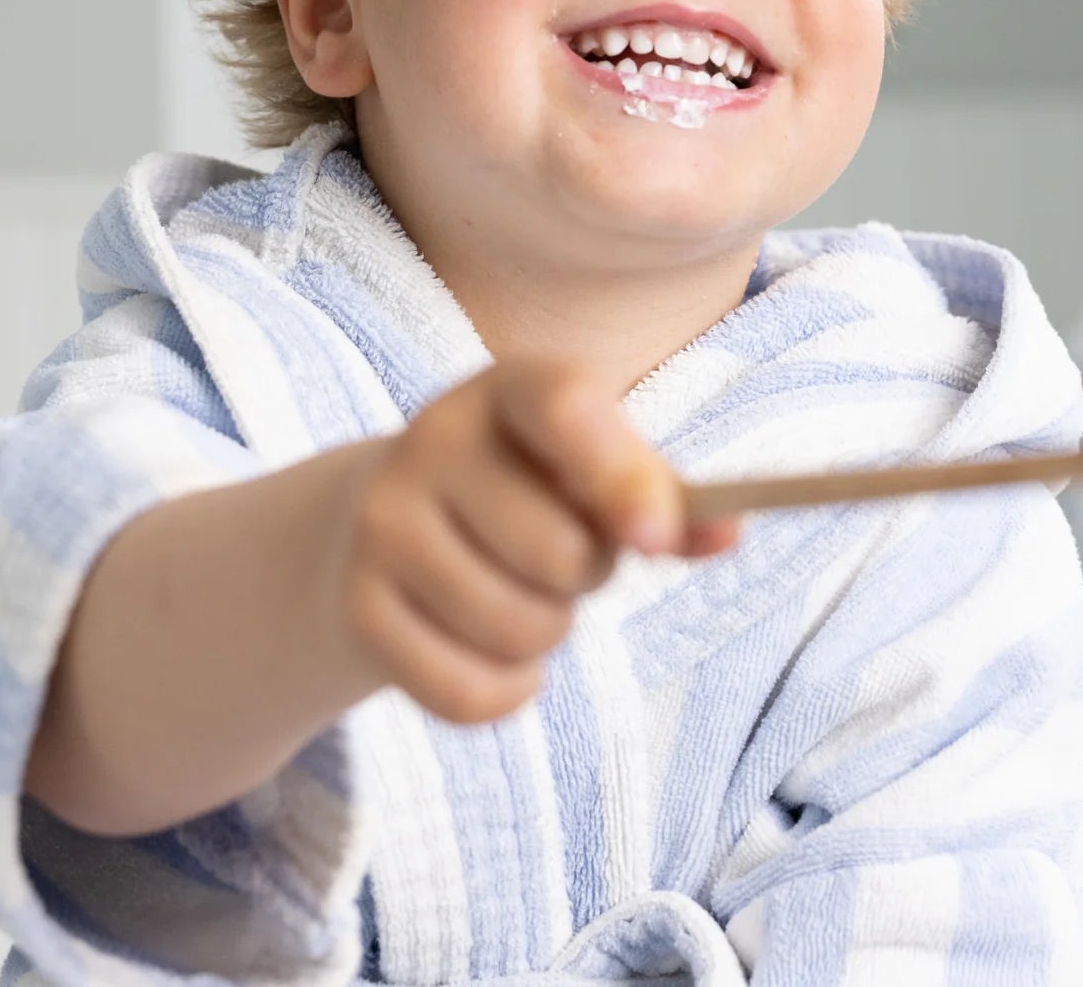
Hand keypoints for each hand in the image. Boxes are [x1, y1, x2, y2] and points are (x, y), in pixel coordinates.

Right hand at [330, 360, 737, 724]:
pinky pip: (470, 692)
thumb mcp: (586, 474)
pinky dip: (506, 691)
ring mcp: (381, 523)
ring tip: (521, 595)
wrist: (373, 526)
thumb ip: (661, 497)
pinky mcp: (355, 610)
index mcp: (507, 389)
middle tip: (563, 558)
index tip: (660, 539)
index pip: (565, 405)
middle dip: (589, 576)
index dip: (621, 472)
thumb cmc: (519, 495)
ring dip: (548, 635)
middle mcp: (432, 439)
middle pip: (560, 551)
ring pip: (519, 629)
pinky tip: (491, 653)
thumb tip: (727, 530)